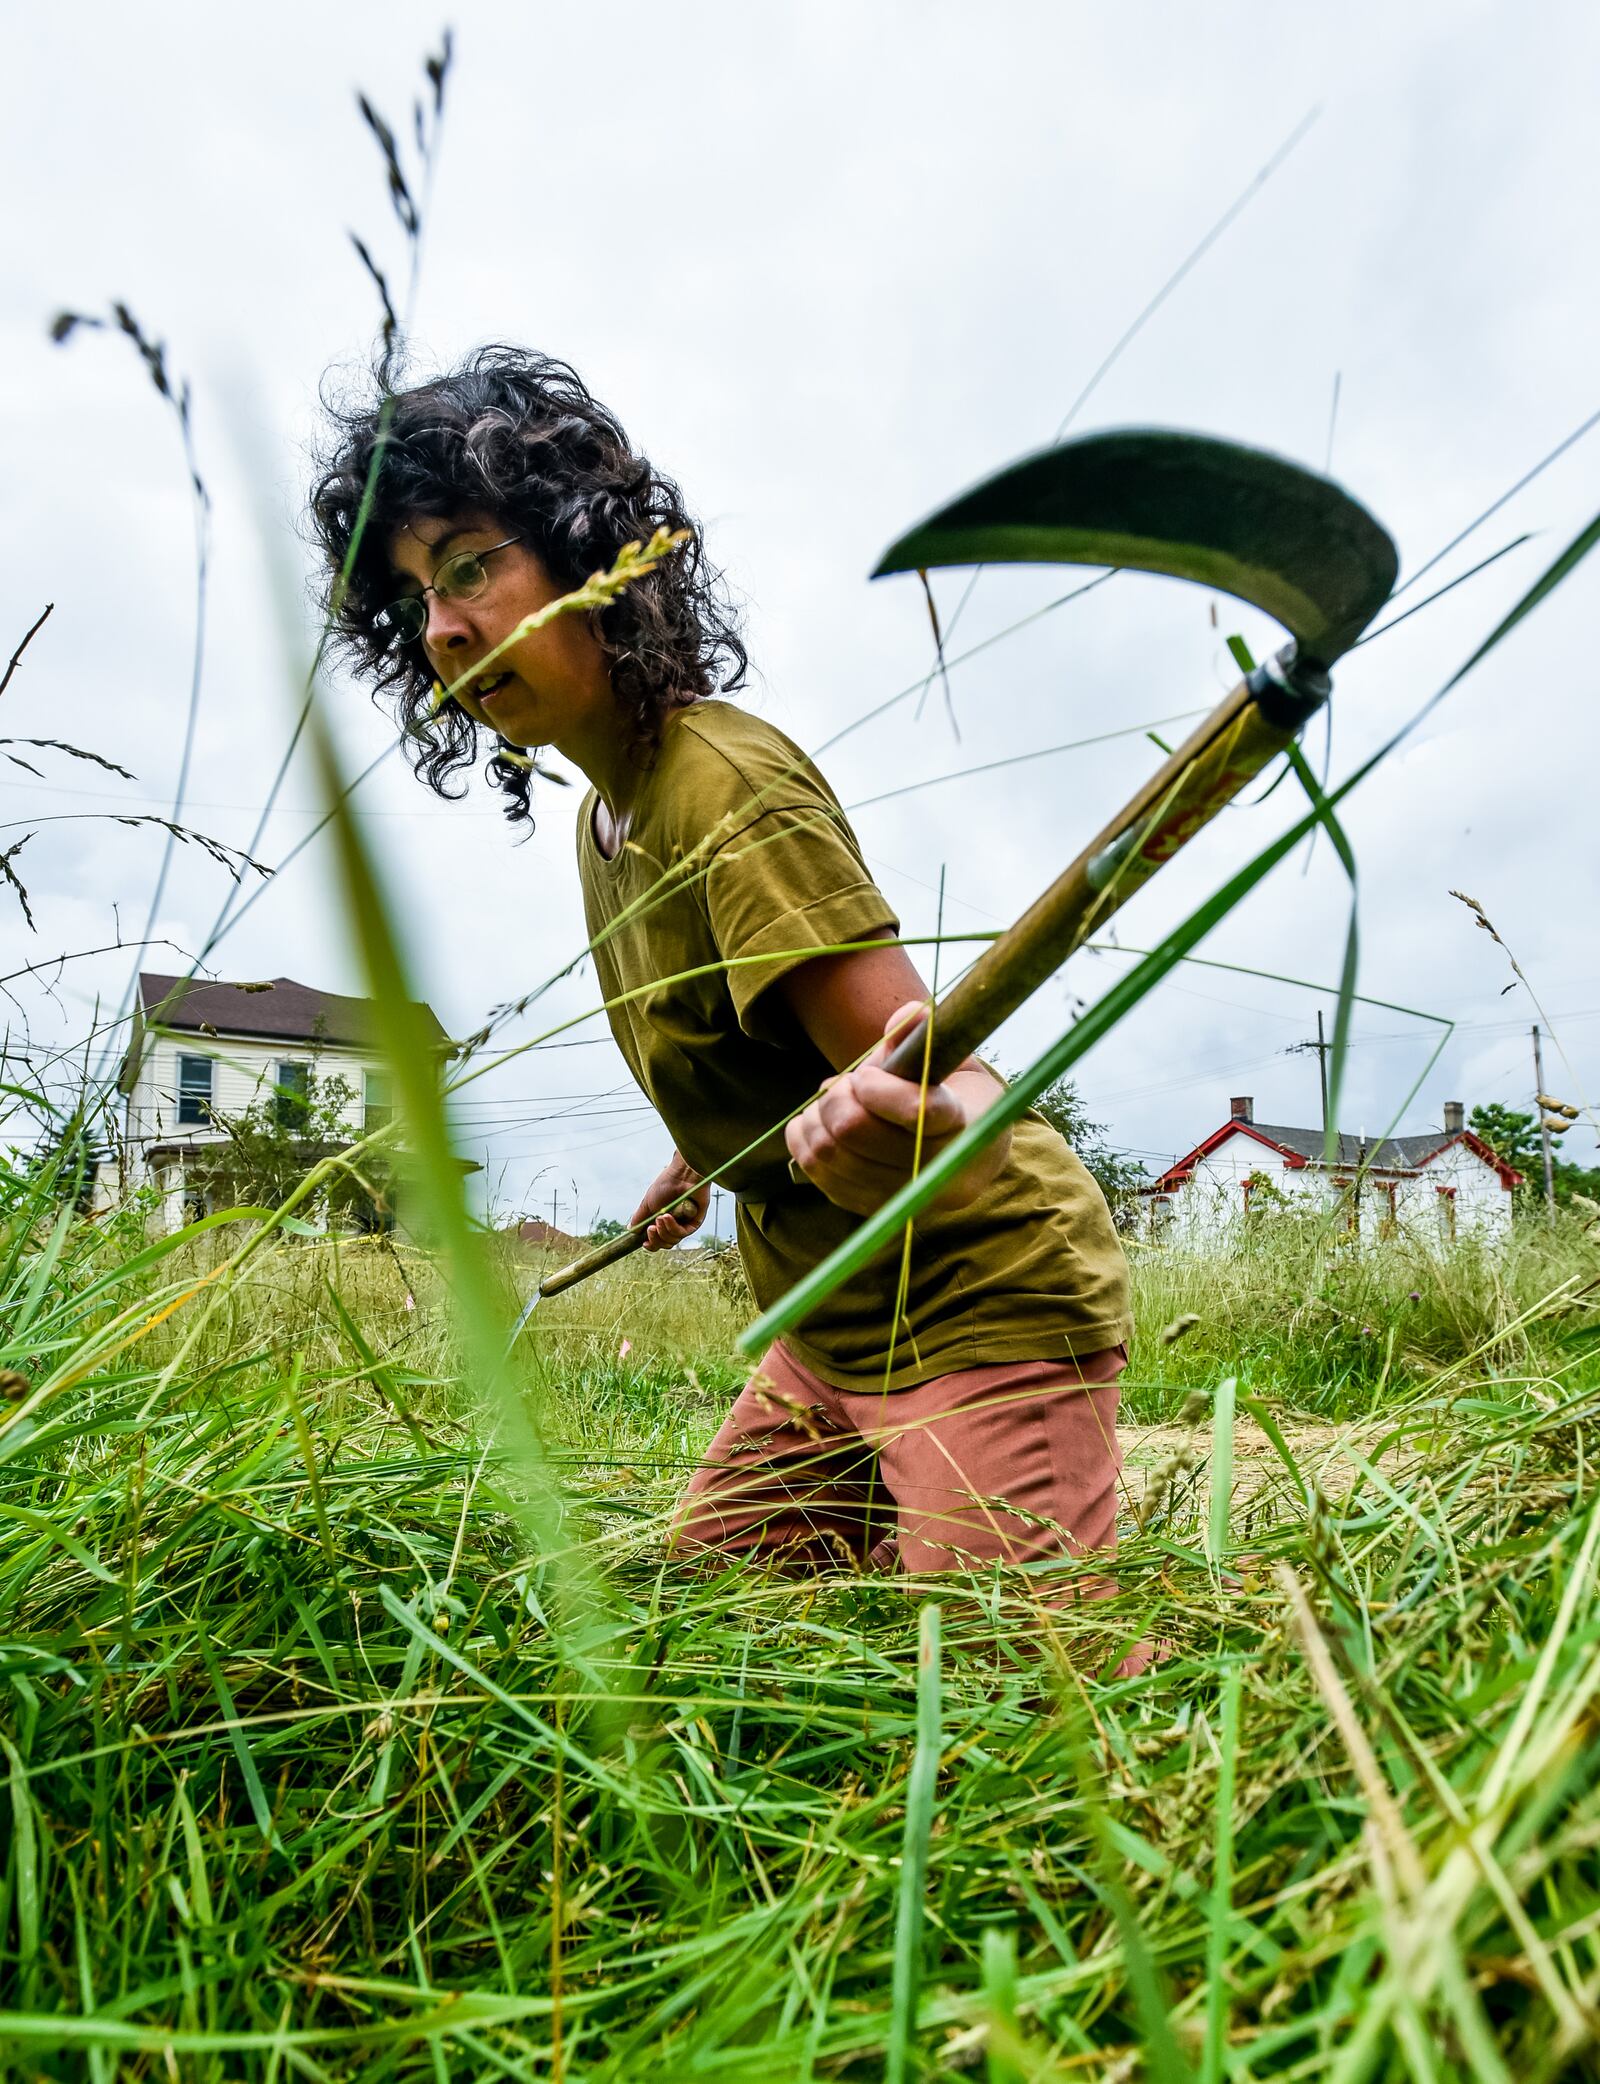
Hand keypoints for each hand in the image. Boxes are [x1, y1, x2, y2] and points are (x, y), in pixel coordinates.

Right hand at [629, 1152, 710, 1249]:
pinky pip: (683, 1233)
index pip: (656, 1241)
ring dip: (664, 1231)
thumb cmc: (666, 1184)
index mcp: (661, 1221)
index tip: (644, 1244)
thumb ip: (639, 1217)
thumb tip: (631, 1230)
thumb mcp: (648, 1202)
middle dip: (655, 1239)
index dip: (651, 1245)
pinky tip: (668, 1217)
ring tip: (661, 1216)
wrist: (682, 1174)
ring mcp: (684, 1223)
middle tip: (651, 1228)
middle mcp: (673, 1224)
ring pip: (672, 1240)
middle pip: (664, 1244)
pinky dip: (673, 1227)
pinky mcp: (695, 1222)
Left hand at [784, 1001, 1006, 1214]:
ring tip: (831, 1099)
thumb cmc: (952, 1094)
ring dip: (817, 1117)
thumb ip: (921, 1037)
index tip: (864, 1075)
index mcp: (965, 1127)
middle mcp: (936, 1173)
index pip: (920, 1113)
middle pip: (859, 1134)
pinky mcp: (868, 1207)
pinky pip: (817, 1173)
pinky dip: (804, 1140)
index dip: (880, 1089)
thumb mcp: (949, 1060)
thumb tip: (905, 1017)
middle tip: (846, 1083)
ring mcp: (899, 1197)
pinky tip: (816, 1121)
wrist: (965, 1151)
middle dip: (838, 1099)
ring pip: (831, 1155)